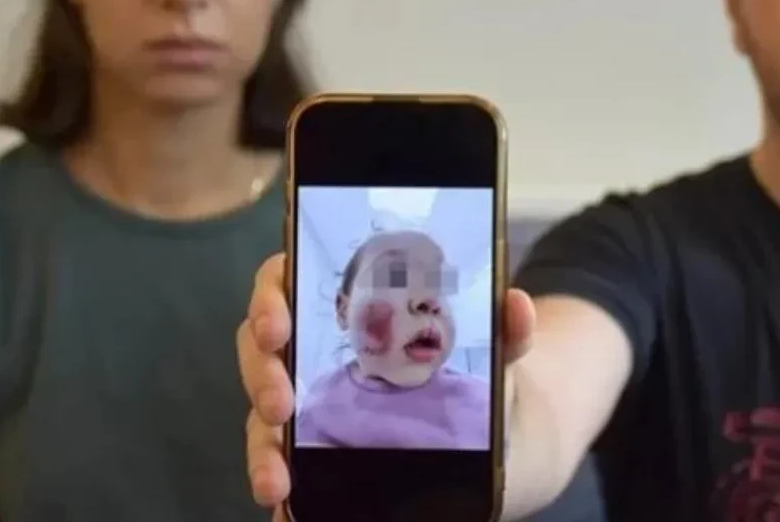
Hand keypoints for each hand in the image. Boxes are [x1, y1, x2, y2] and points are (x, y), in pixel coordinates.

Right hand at [237, 252, 536, 516]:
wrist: (497, 435)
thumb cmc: (477, 370)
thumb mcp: (493, 348)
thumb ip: (504, 327)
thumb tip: (517, 306)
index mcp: (345, 303)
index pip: (286, 280)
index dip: (270, 296)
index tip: (279, 322)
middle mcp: (313, 348)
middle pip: (262, 347)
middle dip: (262, 373)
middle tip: (282, 402)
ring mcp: (308, 403)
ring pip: (263, 413)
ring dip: (263, 444)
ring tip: (277, 476)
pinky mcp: (314, 452)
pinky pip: (282, 465)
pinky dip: (278, 483)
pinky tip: (283, 506)